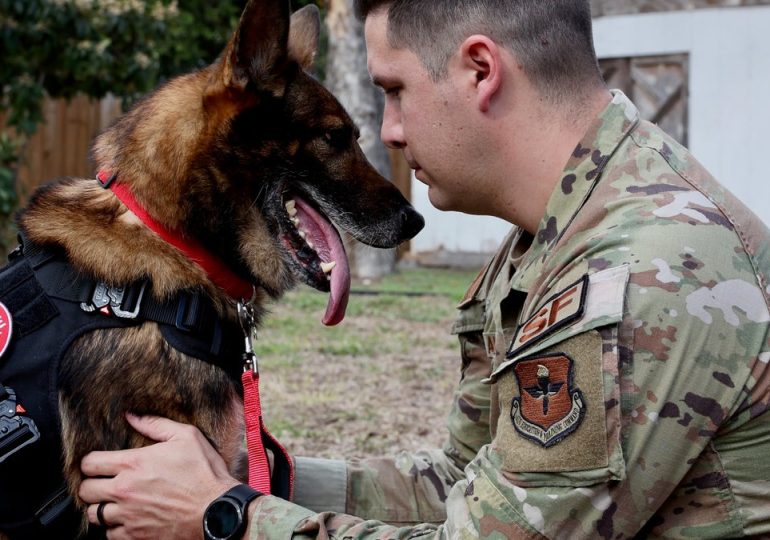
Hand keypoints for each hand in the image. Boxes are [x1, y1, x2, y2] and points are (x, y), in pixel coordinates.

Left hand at [79, 413, 239, 539]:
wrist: (216, 510)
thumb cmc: (204, 472)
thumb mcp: (187, 437)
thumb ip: (156, 424)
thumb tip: (131, 416)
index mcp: (133, 464)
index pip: (89, 463)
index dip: (91, 462)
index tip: (99, 464)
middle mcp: (124, 490)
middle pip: (85, 490)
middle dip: (91, 485)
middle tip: (104, 484)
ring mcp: (128, 515)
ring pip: (94, 514)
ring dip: (101, 507)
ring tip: (114, 503)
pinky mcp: (135, 536)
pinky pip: (109, 534)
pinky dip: (115, 528)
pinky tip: (127, 519)